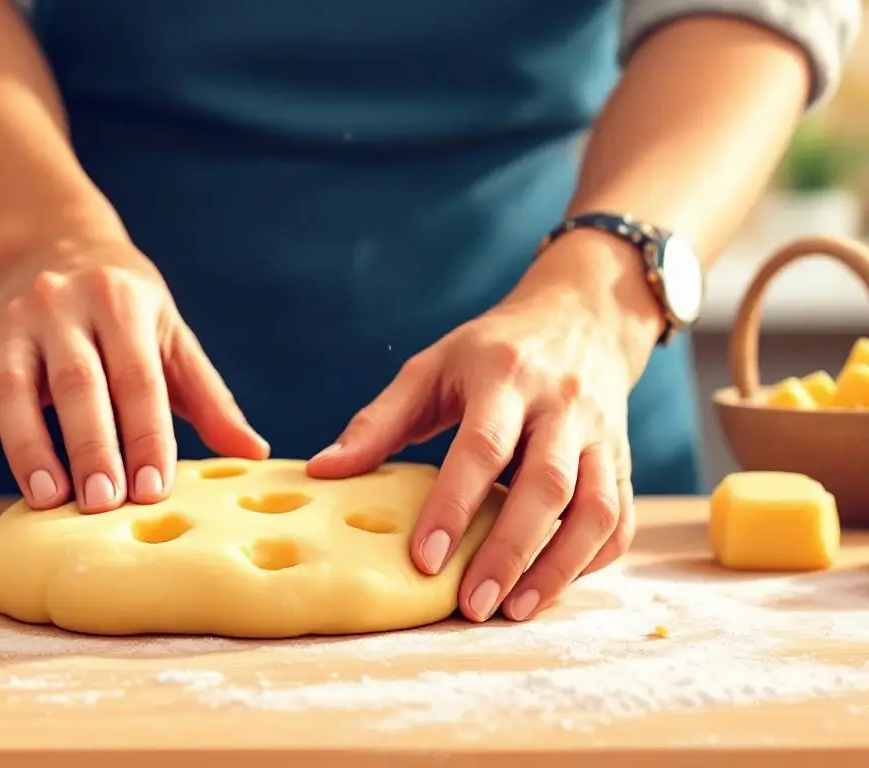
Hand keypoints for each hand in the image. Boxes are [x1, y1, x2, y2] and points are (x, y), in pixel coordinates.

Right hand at [0, 238, 268, 512]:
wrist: (55, 243)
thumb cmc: (126, 306)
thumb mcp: (171, 335)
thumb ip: (209, 396)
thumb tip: (252, 453)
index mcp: (120, 304)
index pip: (137, 377)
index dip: (146, 434)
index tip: (153, 489)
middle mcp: (63, 308)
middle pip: (76, 382)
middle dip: (90, 445)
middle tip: (102, 502)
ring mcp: (15, 326)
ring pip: (13, 387)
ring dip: (27, 444)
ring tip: (46, 497)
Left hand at [308, 233, 661, 622]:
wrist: (580, 317)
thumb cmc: (490, 350)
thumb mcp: (429, 368)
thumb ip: (378, 422)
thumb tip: (322, 472)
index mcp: (504, 378)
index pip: (481, 448)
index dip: (453, 507)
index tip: (423, 559)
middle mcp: (561, 406)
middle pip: (546, 486)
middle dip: (508, 552)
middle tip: (471, 605)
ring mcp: (602, 435)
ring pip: (594, 509)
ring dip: (557, 568)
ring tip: (513, 611)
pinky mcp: (623, 461)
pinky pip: (619, 518)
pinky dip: (591, 559)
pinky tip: (551, 586)